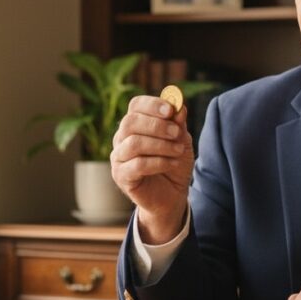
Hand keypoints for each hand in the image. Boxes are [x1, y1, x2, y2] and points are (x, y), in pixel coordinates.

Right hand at [110, 96, 193, 243]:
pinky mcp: (121, 176)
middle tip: (176, 133)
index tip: (170, 110)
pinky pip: (137, 165)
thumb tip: (179, 107)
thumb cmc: (174, 164)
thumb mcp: (181, 141)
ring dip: (160, 145)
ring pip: (133, 143)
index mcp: (136, 124)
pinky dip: (158, 162)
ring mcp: (118, 157)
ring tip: (178, 150)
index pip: (135, 106)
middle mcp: (122, 138)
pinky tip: (172, 163)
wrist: (173, 194)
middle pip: (130, 122)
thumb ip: (178, 125)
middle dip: (156, 125)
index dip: (152, 105)